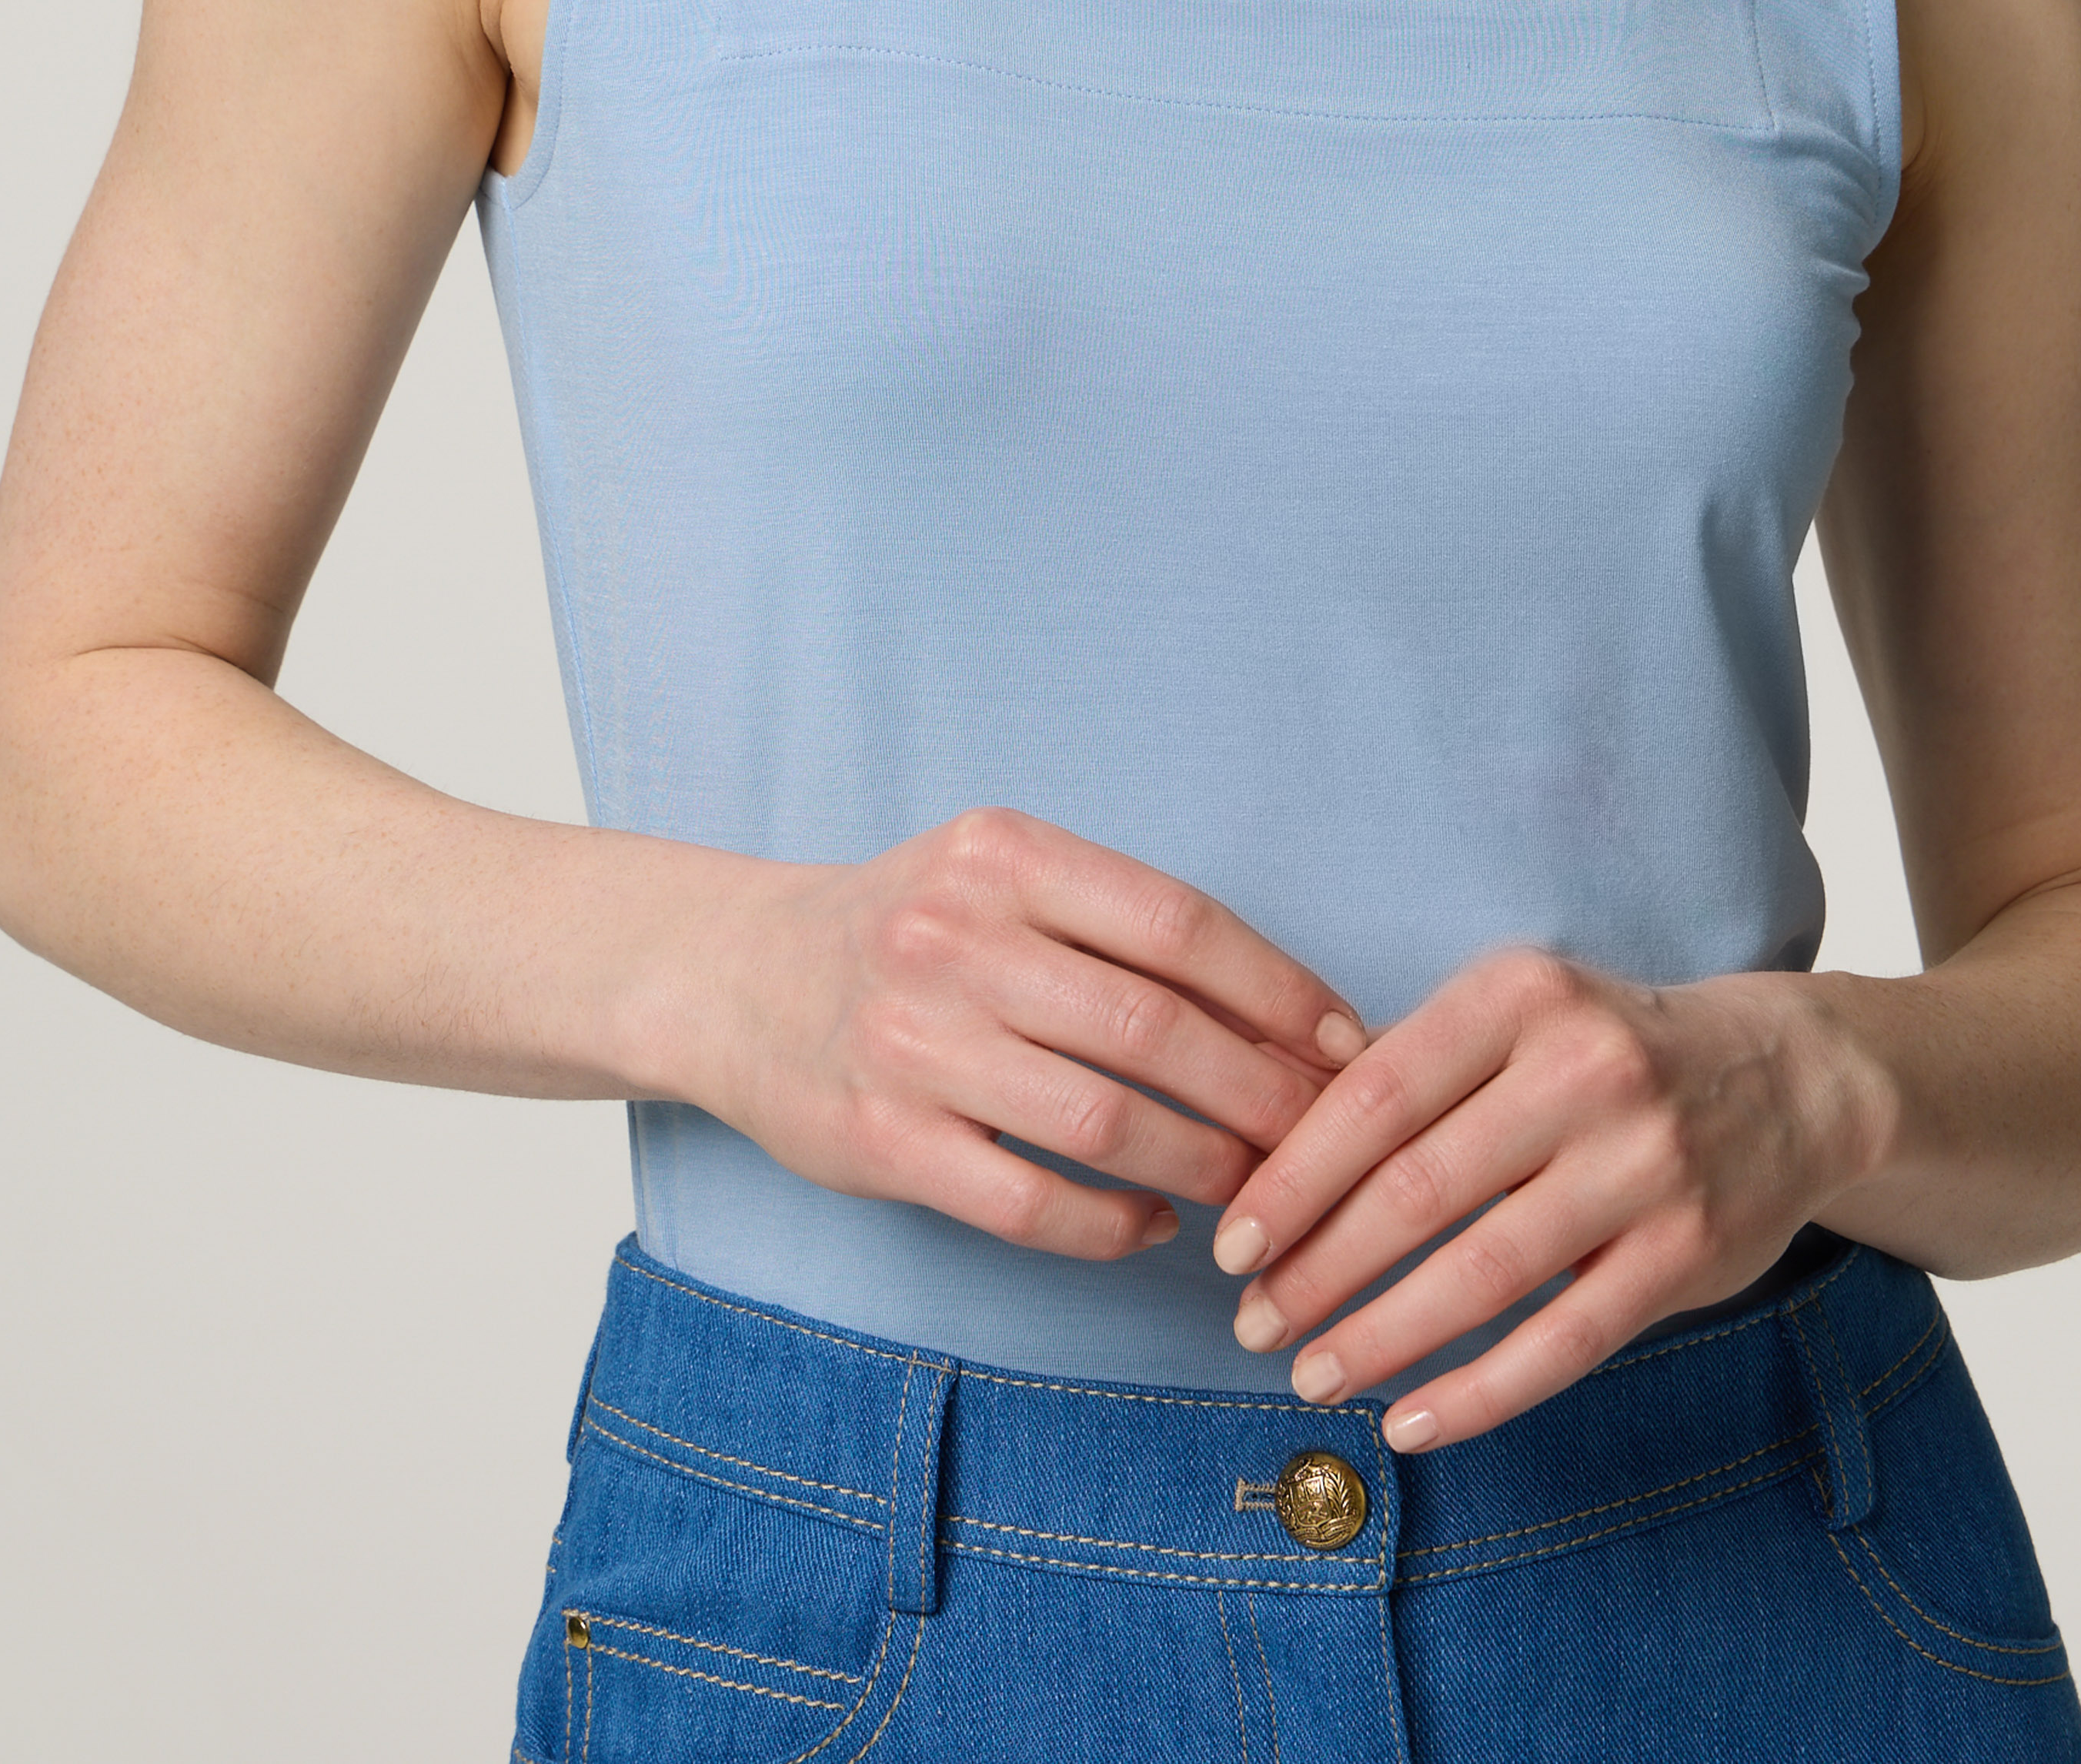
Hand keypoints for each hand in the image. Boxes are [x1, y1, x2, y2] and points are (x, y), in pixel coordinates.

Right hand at [661, 808, 1368, 1264]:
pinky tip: (1153, 1224)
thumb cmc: (907, 928)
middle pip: (1155, 1029)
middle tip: (1324, 1136)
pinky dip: (1112, 1224)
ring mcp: (914, 1044)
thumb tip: (1283, 1012)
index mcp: (1004, 856)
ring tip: (1254, 1187)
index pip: (1180, 924)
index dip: (1281, 991)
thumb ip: (1115, 923)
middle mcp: (956, 938)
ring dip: (1204, 1165)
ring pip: (1105, 1122)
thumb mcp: (998, 875)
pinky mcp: (880, 1143)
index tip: (1346, 1044)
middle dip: (1264, 1092)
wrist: (734, 977)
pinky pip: (1030, 1203)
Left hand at [1207, 949, 1891, 1447]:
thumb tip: (1269, 1148)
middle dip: (1318, 1268)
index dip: (1292, 1178)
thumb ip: (1411, 1067)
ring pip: (1482, 1275)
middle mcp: (1583, 1070)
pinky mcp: (1684, 1252)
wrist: (1788, 1077)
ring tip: (1313, 1374)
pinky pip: (1561, 1343)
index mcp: (1519, 995)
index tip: (1231, 1239)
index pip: (1374, 1095)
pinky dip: (1475, 1393)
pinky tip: (1408, 1421)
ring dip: (1381, 1338)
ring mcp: (1643, 1164)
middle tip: (1252, 1322)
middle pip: (1417, 1190)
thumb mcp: (1515, 1013)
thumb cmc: (1607, 1048)